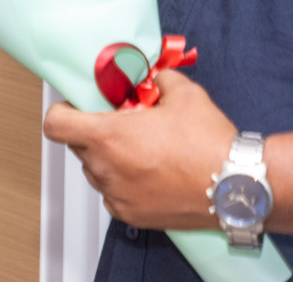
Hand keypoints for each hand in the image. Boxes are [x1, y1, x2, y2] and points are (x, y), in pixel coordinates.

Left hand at [43, 70, 235, 229]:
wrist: (238, 187)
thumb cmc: (209, 144)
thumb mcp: (184, 93)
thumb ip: (161, 80)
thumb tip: (156, 78)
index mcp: (107, 136)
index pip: (55, 124)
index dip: (62, 112)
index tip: (77, 107)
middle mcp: (105, 167)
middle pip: (77, 145)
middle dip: (94, 132)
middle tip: (120, 125)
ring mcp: (116, 194)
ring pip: (95, 170)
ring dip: (108, 158)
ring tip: (141, 151)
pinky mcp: (130, 214)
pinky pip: (112, 194)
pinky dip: (122, 183)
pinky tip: (148, 174)